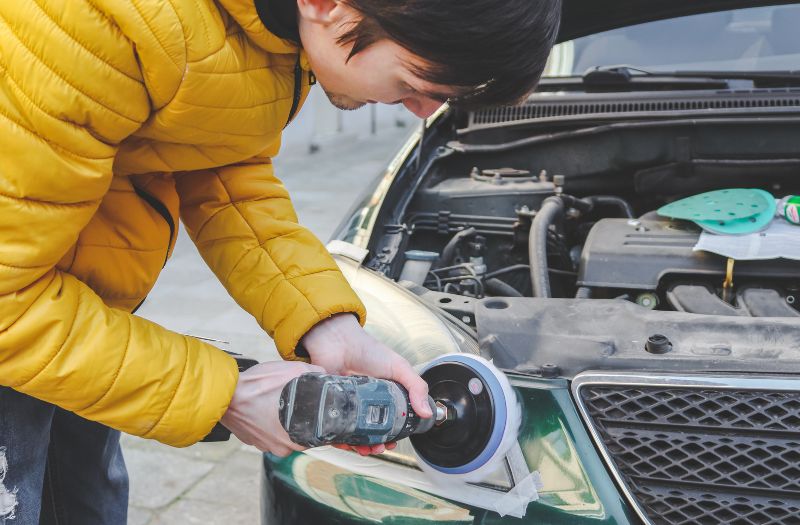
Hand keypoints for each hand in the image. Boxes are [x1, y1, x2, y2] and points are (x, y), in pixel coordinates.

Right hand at [220, 360, 324, 455]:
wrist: (224, 393)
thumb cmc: (257, 385)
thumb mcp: (292, 371)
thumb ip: (314, 374)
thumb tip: (326, 375)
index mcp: (297, 438)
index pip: (318, 434)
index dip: (320, 418)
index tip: (318, 407)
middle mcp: (283, 448)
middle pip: (302, 434)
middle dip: (302, 417)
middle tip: (297, 400)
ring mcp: (266, 446)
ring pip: (284, 433)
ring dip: (284, 420)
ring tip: (278, 402)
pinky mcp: (253, 441)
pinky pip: (268, 432)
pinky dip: (269, 421)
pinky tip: (266, 407)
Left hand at [301, 313, 431, 455]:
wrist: (339, 340)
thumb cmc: (368, 350)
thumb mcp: (399, 367)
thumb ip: (416, 387)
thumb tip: (427, 412)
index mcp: (382, 397)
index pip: (389, 422)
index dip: (393, 435)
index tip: (394, 442)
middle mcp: (364, 403)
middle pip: (370, 432)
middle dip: (376, 444)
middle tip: (379, 447)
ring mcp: (346, 406)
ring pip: (352, 433)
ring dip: (359, 445)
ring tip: (365, 449)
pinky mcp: (330, 407)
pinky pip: (334, 428)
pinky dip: (339, 439)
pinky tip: (346, 443)